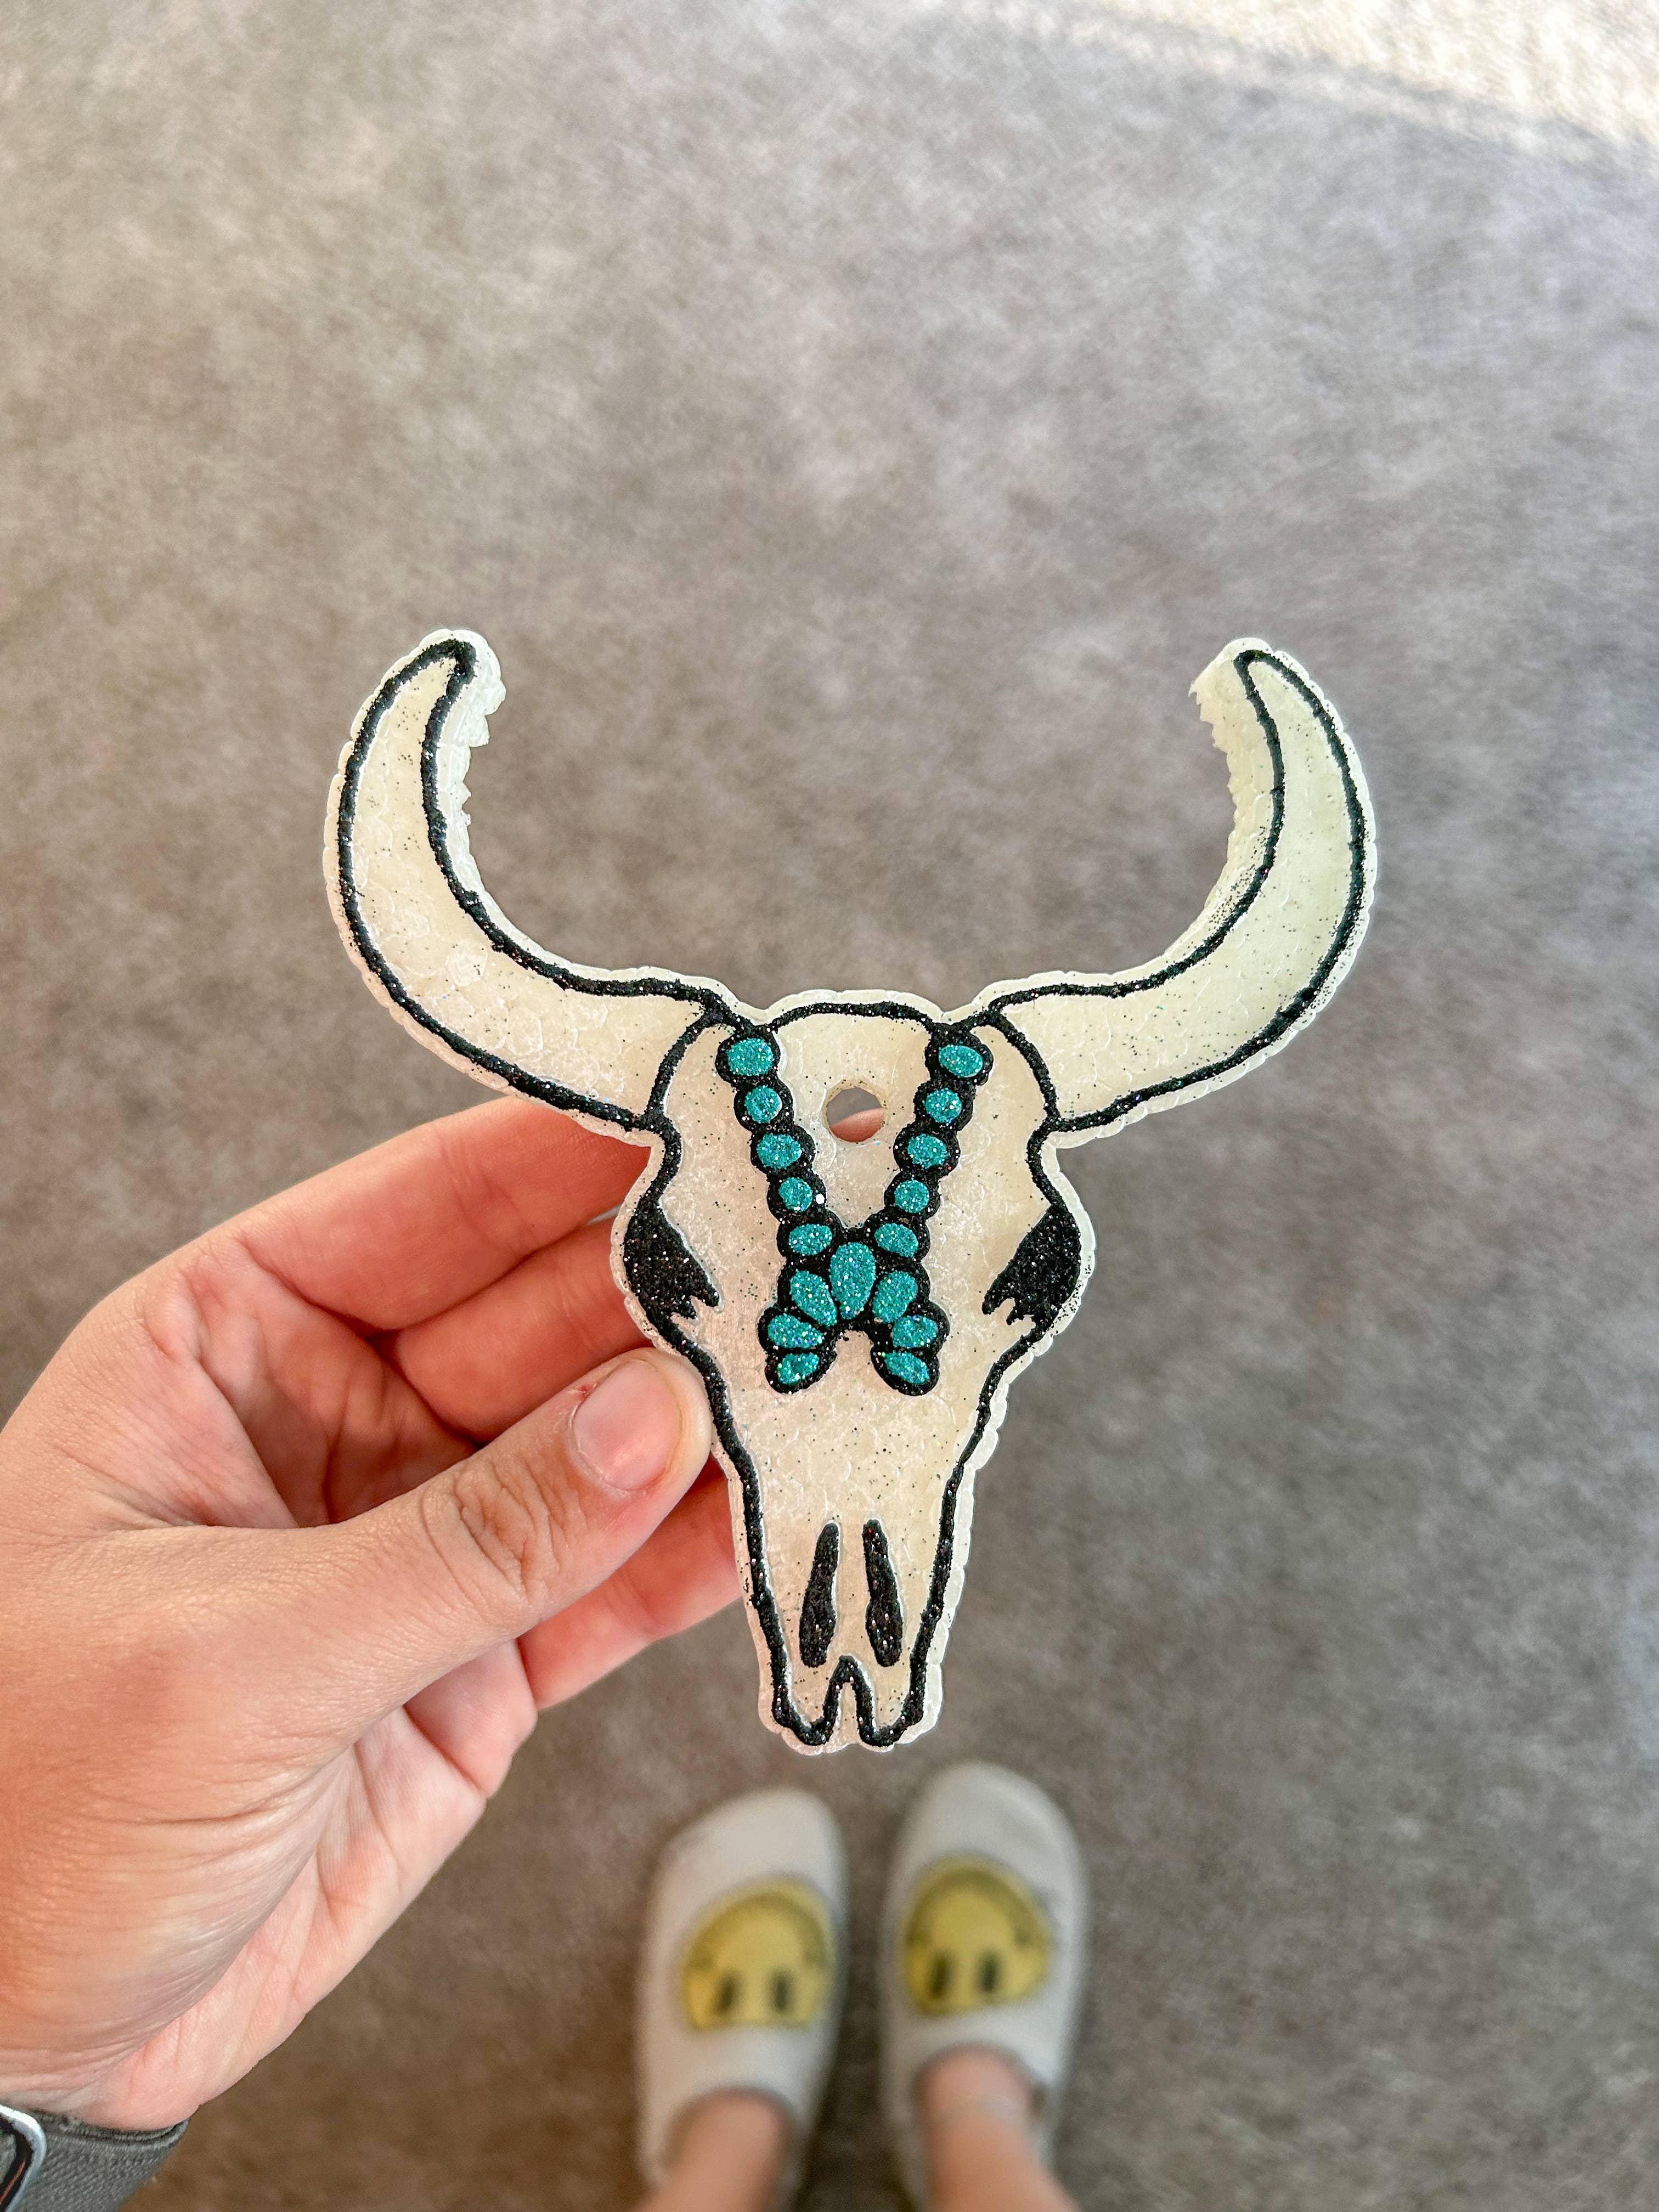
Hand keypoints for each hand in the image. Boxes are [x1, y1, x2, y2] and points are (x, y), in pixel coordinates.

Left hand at [0, 1098, 734, 2128]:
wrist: (20, 2035)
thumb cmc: (21, 1817)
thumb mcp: (228, 1658)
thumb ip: (460, 1545)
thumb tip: (651, 1420)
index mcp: (225, 1345)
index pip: (429, 1207)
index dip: (571, 1155)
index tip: (710, 1118)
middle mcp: (335, 1417)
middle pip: (547, 1315)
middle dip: (681, 1287)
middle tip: (822, 1258)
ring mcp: (420, 1537)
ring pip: (603, 1443)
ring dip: (719, 1416)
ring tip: (847, 1371)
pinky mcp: (481, 1660)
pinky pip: (615, 1581)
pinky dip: (705, 1552)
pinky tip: (789, 1509)